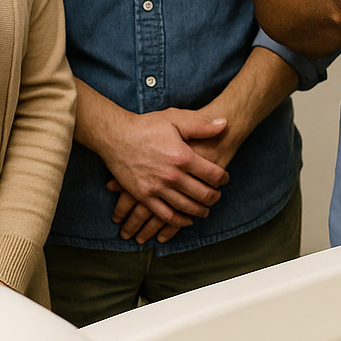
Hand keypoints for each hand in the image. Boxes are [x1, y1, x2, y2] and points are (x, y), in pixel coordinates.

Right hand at [106, 47, 297, 243]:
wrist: (115, 136)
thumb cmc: (147, 126)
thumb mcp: (176, 119)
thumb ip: (202, 124)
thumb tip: (225, 123)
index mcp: (183, 156)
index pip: (213, 174)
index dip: (223, 178)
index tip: (224, 179)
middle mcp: (172, 175)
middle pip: (203, 194)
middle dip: (214, 197)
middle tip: (217, 195)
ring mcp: (157, 188)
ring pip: (186, 207)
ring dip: (200, 211)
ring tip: (206, 209)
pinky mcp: (143, 196)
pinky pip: (165, 215)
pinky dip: (179, 221)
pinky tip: (186, 219)